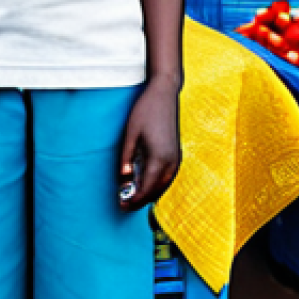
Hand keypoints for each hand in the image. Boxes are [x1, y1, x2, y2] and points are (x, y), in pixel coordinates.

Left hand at [118, 76, 181, 210]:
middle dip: (140, 200)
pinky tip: (146, 183)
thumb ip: (127, 157)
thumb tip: (124, 177)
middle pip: (156, 190)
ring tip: (133, 195)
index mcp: (159, 158)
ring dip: (149, 193)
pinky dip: (157, 185)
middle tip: (124, 204)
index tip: (122, 205)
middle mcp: (171, 162)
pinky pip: (168, 177)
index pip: (146, 189)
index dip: (134, 200)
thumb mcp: (130, 134)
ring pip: (163, 185)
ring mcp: (176, 158)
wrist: (164, 93)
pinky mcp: (177, 153)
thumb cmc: (146, 111)